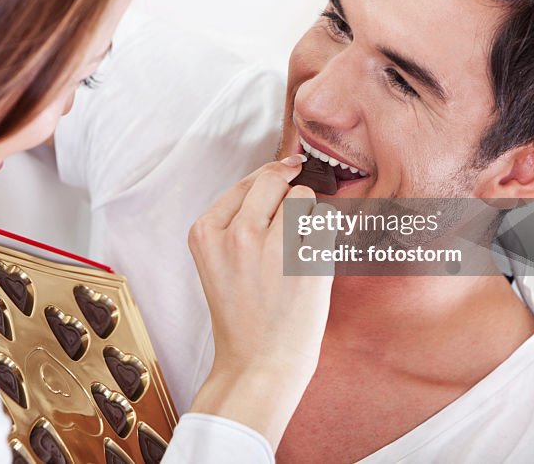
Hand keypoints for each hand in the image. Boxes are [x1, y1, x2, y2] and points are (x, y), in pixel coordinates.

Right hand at [186, 154, 335, 448]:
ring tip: (297, 251)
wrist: (258, 363)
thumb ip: (237, 220)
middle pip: (274, 180)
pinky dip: (326, 236)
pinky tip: (312, 261)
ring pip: (303, 196)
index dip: (270, 177)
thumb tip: (280, 171)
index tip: (286, 170)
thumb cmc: (242, 315)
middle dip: (288, 192)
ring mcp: (271, 246)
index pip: (246, 182)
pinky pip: (327, 221)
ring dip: (308, 216)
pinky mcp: (307, 260)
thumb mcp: (218, 261)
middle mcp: (235, 233)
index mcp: (206, 232)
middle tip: (290, 225)